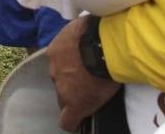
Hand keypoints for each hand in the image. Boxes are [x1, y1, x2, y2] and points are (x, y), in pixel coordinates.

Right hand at [49, 17, 121, 131]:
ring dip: (67, 69)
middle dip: (70, 89)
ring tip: (82, 57)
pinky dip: (64, 51)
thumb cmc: (111, 71)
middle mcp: (60, 88)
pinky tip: (76, 43)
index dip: (72, 120)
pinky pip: (56, 54)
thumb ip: (91, 99)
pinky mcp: (52, 50)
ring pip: (58, 73)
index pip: (66, 122)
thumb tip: (90, 97)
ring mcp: (54, 68)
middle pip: (62, 94)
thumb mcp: (106, 93)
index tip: (78, 115)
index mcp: (75, 104)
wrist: (103, 43)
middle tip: (85, 78)